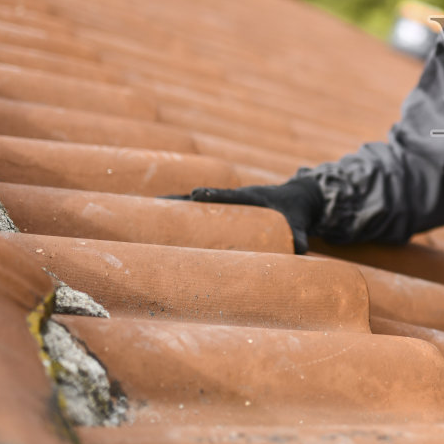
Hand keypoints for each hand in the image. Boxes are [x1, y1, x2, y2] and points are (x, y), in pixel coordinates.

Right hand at [169, 178, 321, 253]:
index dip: (213, 194)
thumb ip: (301, 236)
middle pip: (202, 198)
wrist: (297, 199)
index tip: (196, 194)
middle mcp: (234, 198)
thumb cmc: (296, 212)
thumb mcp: (300, 224)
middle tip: (155, 203)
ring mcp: (226, 204)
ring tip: (141, 210)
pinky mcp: (223, 210)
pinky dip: (179, 213)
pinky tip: (157, 218)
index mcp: (251, 197)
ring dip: (172, 207)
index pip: (229, 196)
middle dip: (181, 201)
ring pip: (194, 204)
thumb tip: (302, 249)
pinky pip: (197, 211)